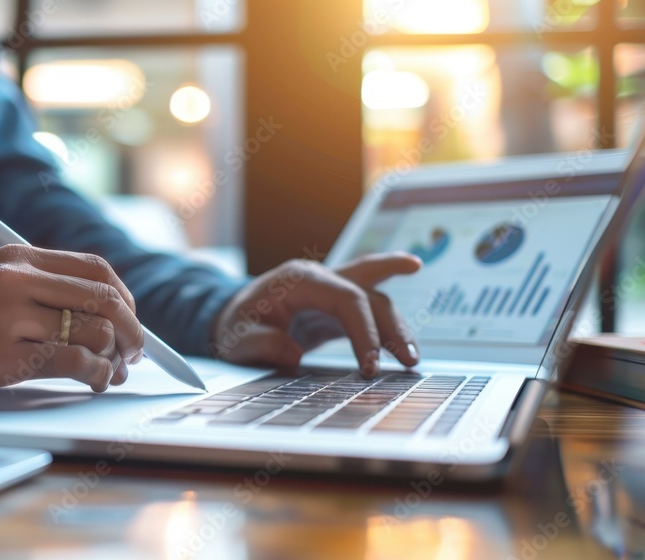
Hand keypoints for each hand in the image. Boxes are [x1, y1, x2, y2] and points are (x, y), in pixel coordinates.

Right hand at [0, 245, 143, 402]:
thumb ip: (46, 291)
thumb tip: (115, 315)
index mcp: (17, 257)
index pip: (95, 268)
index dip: (125, 297)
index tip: (132, 321)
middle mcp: (15, 279)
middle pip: (104, 297)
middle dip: (132, 330)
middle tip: (134, 352)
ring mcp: (7, 316)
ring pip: (94, 332)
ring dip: (113, 358)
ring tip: (109, 372)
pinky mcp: (1, 355)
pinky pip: (73, 362)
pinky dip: (95, 374)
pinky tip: (93, 381)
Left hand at [211, 252, 421, 378]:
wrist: (232, 318)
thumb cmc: (235, 325)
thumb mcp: (237, 337)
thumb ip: (262, 343)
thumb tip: (293, 354)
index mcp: (299, 279)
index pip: (346, 299)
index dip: (364, 331)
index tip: (370, 367)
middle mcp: (320, 278)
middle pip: (367, 294)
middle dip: (391, 327)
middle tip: (408, 361)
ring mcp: (330, 290)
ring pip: (375, 298)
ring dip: (397, 326)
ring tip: (413, 358)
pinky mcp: (336, 308)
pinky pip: (369, 306)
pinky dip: (390, 318)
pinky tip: (410, 323)